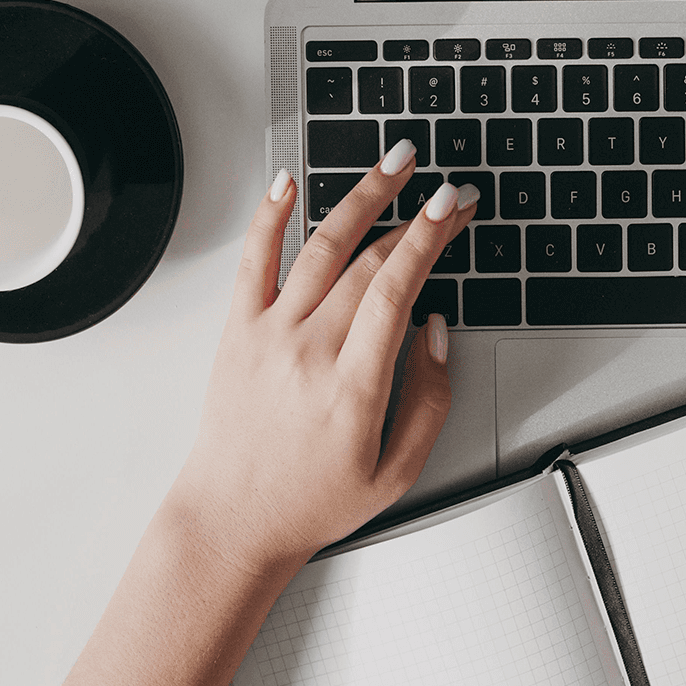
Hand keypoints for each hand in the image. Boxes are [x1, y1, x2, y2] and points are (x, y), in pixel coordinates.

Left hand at [165, 141, 479, 575]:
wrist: (232, 520)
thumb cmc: (310, 502)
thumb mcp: (396, 472)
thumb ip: (429, 401)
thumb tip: (433, 332)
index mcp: (353, 388)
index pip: (397, 290)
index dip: (429, 239)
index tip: (453, 208)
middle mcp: (308, 352)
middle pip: (368, 262)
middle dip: (413, 216)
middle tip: (444, 192)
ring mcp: (268, 337)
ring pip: (319, 248)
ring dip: (359, 198)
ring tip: (391, 166)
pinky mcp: (238, 333)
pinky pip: (253, 261)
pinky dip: (270, 216)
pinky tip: (288, 182)